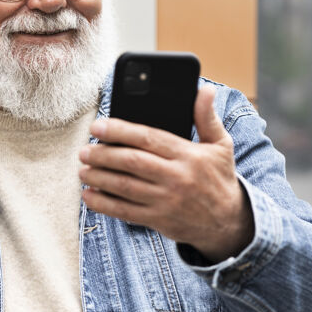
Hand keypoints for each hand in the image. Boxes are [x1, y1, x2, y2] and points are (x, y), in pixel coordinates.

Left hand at [78, 86, 253, 262]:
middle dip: (103, 155)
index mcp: (188, 154)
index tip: (97, 126)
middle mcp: (176, 177)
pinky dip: (104, 204)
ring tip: (82, 170)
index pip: (148, 137)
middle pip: (132, 162)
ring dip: (99, 178)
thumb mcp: (220, 145)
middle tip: (84, 151)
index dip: (119, 131)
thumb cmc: (219, 178)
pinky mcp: (159, 220)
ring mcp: (166, 201)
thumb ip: (207, 117)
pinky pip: (125, 212)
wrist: (229, 222)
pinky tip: (89, 195)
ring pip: (125, 186)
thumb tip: (205, 89)